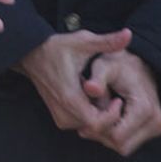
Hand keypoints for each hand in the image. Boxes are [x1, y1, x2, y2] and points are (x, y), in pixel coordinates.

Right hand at [18, 29, 132, 137]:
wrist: (32, 55)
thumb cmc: (57, 48)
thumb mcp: (83, 41)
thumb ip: (107, 41)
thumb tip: (129, 33)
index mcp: (70, 97)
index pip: (98, 124)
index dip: (112, 115)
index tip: (117, 99)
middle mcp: (64, 112)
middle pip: (97, 128)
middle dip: (109, 115)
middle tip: (114, 97)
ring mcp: (61, 118)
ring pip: (90, 128)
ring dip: (101, 116)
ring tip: (102, 96)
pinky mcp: (60, 119)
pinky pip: (83, 125)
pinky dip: (92, 116)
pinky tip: (91, 100)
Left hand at [81, 49, 160, 155]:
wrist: (137, 65)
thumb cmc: (117, 65)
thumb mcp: (104, 66)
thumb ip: (97, 78)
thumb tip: (89, 89)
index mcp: (145, 109)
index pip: (116, 137)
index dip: (98, 127)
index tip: (91, 111)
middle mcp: (156, 122)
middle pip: (120, 145)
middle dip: (101, 133)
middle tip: (89, 114)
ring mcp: (157, 128)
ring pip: (124, 147)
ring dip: (106, 135)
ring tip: (98, 113)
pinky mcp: (154, 130)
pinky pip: (128, 143)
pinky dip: (114, 134)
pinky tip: (106, 117)